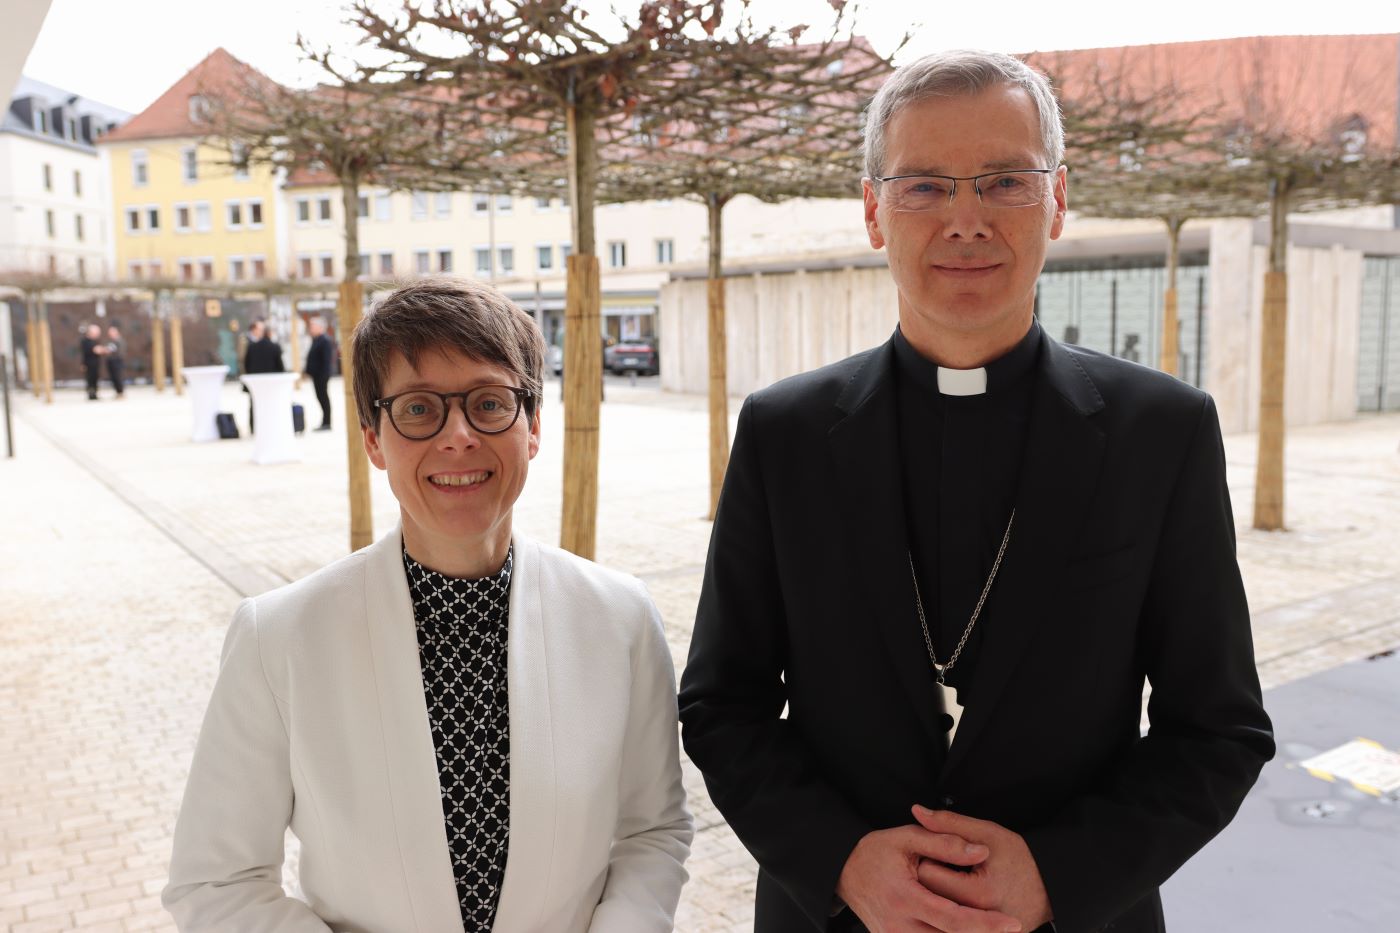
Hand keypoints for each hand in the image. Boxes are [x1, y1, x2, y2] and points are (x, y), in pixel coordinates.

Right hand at [836, 823, 1022, 932]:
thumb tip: (980, 852)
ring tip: (993, 929)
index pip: (954, 919)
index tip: (1013, 923)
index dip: (986, 924)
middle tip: (1013, 928)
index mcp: (904, 897)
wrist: (843, 872)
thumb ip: (944, 842)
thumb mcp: (907, 838)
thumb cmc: (876, 852)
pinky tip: (963, 931)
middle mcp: (898, 925)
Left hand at [912, 805, 1051, 931]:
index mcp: (977, 893)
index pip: (927, 873)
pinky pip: (948, 922)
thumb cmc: (1023, 862)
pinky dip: (949, 906)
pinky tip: (958, 895)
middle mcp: (976, 919)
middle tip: (946, 864)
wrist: (1051, 890)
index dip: (928, 855)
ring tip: (954, 879)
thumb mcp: (989, 833)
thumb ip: (949, 823)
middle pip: (928, 894)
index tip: (940, 850)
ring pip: (936, 910)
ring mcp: (977, 932)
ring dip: (938, 893)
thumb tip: (917, 811)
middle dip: (931, 875)